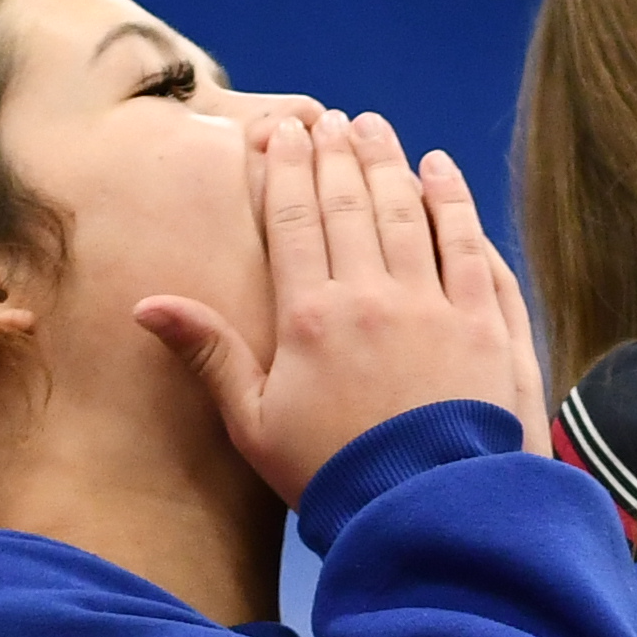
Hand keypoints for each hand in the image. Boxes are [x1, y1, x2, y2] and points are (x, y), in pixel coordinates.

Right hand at [136, 111, 541, 503]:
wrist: (431, 517)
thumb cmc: (335, 478)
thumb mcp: (255, 425)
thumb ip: (209, 355)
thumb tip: (147, 305)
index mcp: (312, 317)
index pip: (295, 222)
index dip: (286, 170)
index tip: (281, 132)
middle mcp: (375, 296)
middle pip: (351, 205)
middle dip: (336, 153)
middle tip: (328, 118)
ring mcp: (438, 305)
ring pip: (410, 212)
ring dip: (390, 163)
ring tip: (375, 128)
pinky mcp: (489, 325)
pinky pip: (471, 246)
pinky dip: (456, 203)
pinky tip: (443, 173)